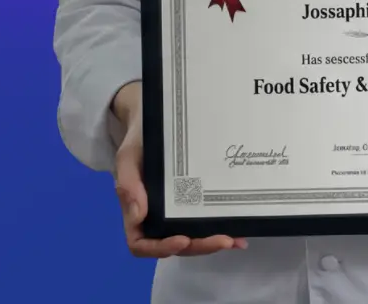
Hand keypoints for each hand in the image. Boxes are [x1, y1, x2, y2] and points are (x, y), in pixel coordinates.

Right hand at [109, 81, 248, 258]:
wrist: (153, 119)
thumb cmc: (138, 139)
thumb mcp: (128, 155)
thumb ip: (128, 183)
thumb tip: (138, 216)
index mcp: (135, 210)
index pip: (141, 243)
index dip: (161, 247)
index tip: (182, 239)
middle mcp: (154, 217)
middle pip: (174, 245)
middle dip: (199, 246)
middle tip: (223, 240)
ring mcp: (174, 212)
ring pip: (191, 240)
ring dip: (211, 244)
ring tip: (234, 239)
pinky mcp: (191, 204)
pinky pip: (203, 223)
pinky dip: (220, 231)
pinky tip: (239, 233)